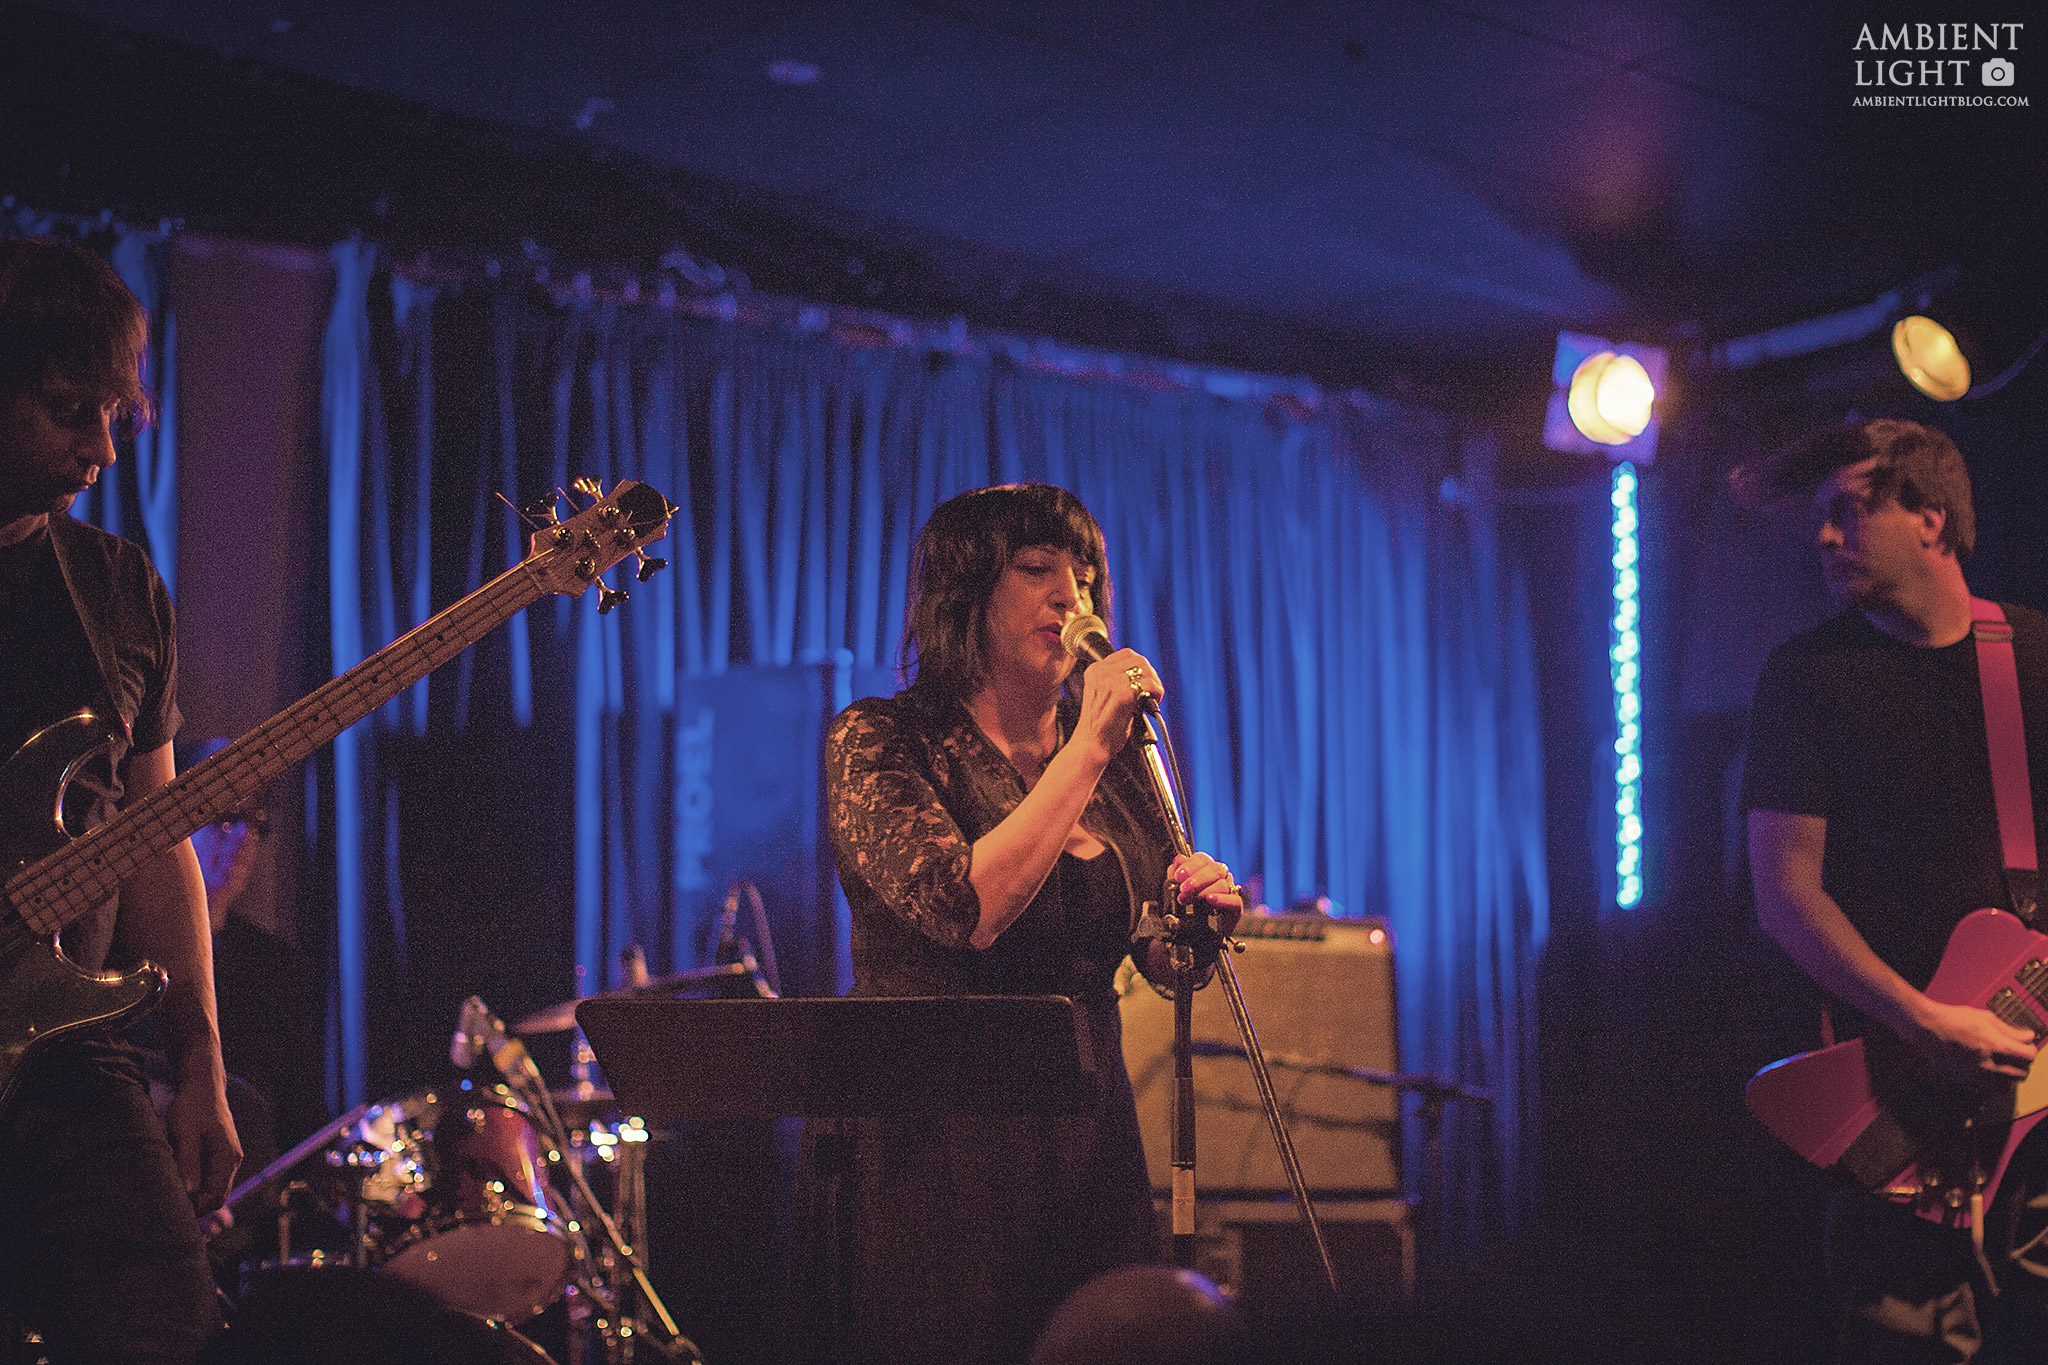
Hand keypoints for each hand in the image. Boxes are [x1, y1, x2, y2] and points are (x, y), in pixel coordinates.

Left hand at [165, 1080, 242, 1214]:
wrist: (202, 1084)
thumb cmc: (193, 1106)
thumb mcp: (186, 1134)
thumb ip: (188, 1163)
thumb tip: (189, 1193)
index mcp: (228, 1158)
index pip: (217, 1197)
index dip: (196, 1208)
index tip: (173, 1206)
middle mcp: (231, 1161)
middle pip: (216, 1196)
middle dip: (196, 1204)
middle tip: (170, 1201)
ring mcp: (226, 1158)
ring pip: (212, 1188)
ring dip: (195, 1194)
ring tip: (173, 1188)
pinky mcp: (217, 1154)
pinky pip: (209, 1178)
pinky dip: (195, 1183)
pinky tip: (179, 1177)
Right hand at [1075, 647, 1161, 760]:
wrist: (1091, 745)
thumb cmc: (1100, 726)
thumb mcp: (1103, 695)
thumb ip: (1117, 681)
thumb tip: (1143, 676)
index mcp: (1094, 671)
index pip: (1126, 654)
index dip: (1140, 666)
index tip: (1145, 680)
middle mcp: (1101, 673)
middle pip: (1138, 660)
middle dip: (1151, 674)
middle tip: (1152, 691)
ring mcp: (1111, 682)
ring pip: (1145, 670)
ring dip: (1155, 683)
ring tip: (1153, 698)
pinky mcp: (1122, 694)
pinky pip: (1149, 685)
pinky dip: (1157, 692)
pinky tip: (1153, 703)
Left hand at [1169, 851, 1243, 939]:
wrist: (1188, 936)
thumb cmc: (1182, 909)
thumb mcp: (1173, 890)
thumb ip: (1175, 873)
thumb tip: (1179, 858)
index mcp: (1204, 869)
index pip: (1202, 859)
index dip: (1190, 865)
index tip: (1178, 876)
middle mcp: (1219, 877)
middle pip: (1213, 869)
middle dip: (1196, 879)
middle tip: (1183, 889)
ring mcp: (1229, 892)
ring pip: (1222, 884)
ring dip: (1203, 891)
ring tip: (1189, 900)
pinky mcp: (1236, 909)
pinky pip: (1234, 900)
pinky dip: (1222, 899)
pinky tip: (1210, 900)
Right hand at [1905, 998, 2038, 1086]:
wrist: (1926, 1027)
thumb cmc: (1953, 1019)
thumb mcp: (1985, 1018)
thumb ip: (2009, 1030)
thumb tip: (2028, 1036)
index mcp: (1997, 1046)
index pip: (2029, 1055)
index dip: (2030, 1050)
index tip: (2026, 1047)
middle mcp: (1990, 1064)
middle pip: (2021, 1074)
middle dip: (2022, 1065)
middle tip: (2016, 1057)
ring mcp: (1976, 1075)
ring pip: (2005, 1086)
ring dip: (2008, 1077)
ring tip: (2002, 1066)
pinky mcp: (1964, 1080)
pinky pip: (1985, 1088)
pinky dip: (1989, 1081)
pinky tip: (1984, 1069)